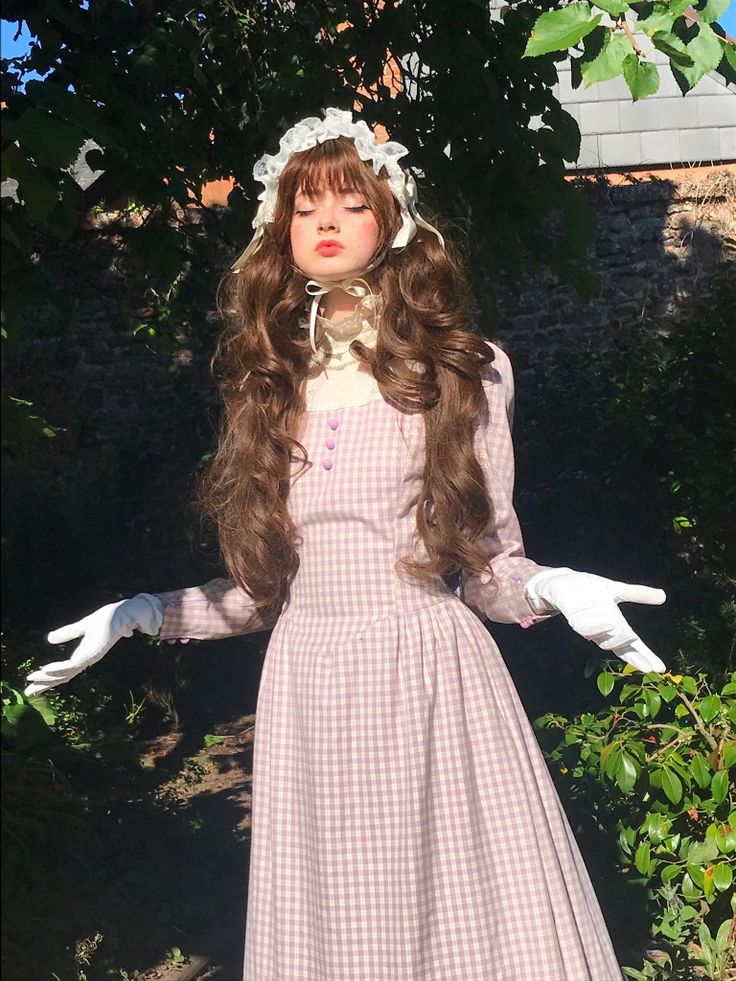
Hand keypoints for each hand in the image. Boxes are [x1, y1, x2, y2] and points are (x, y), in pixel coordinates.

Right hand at [24, 593, 163, 697]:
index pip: (62, 672)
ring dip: (48, 678)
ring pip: (65, 673)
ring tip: (32, 680)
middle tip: (27, 693)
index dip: (47, 679)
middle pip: (62, 677)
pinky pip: (73, 664)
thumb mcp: (81, 627)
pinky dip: (59, 668)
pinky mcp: (93, 652)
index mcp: (82, 656)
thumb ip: (67, 633)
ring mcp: (90, 657)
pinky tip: (46, 669)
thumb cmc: (107, 620)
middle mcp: (86, 660)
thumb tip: (49, 639)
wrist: (124, 614)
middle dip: (44, 685)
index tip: (32, 686)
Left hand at [524, 567, 666, 672]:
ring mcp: (589, 627)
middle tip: (650, 667)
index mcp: (616, 625)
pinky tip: (607, 625)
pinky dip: (596, 629)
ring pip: (605, 641)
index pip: (634, 645)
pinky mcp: (575, 620)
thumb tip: (663, 595)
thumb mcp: (617, 589)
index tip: (661, 668)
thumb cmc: (590, 590)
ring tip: (632, 637)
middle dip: (635, 658)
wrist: (562, 583)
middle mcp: (604, 631)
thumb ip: (638, 593)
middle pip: (622, 648)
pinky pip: (586, 629)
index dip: (647, 656)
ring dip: (618, 641)